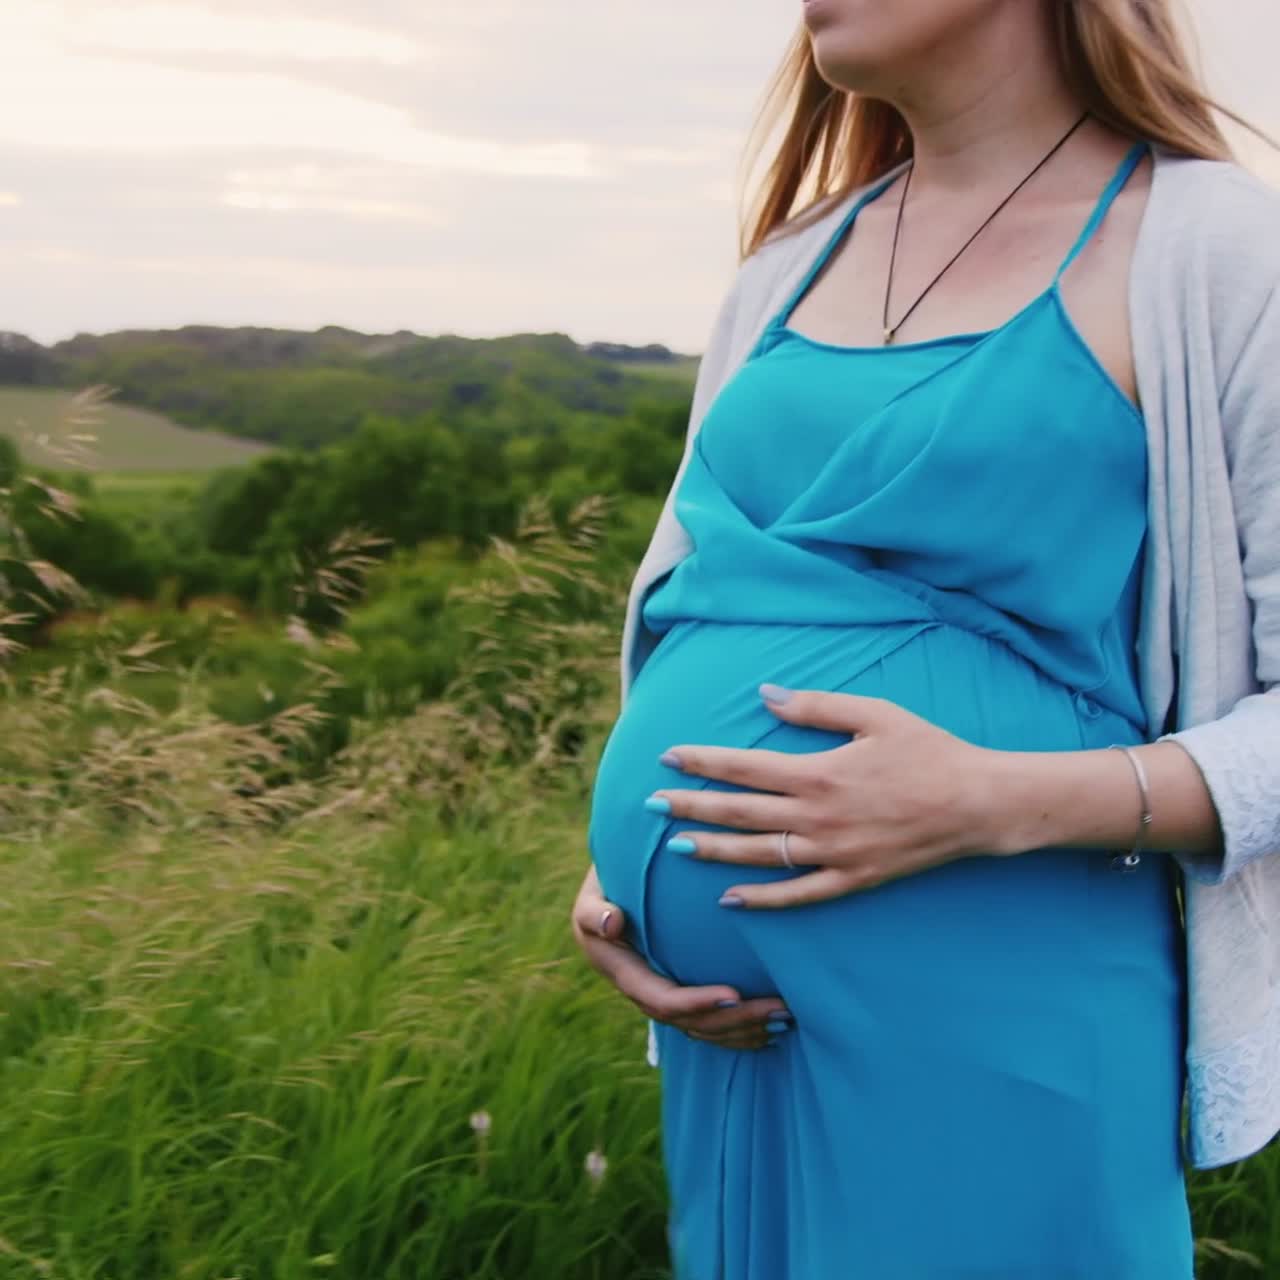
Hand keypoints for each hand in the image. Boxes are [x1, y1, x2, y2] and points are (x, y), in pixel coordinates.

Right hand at [570, 865, 791, 1049]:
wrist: (615, 885)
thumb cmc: (606, 883)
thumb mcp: (592, 894)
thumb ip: (595, 911)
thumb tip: (612, 923)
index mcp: (622, 972)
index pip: (662, 999)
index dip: (696, 1003)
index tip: (734, 993)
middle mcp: (643, 992)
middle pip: (691, 1022)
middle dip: (734, 1020)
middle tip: (777, 1009)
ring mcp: (662, 995)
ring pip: (704, 1029)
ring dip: (744, 1029)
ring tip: (784, 1018)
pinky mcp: (679, 991)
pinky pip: (709, 1023)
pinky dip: (740, 1030)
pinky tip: (771, 1026)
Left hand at [650, 684, 999, 908]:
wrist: (979, 804)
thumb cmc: (928, 751)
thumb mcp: (874, 713)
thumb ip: (815, 706)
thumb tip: (765, 693)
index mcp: (819, 772)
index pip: (743, 767)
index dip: (701, 761)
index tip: (667, 757)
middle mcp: (817, 816)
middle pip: (739, 813)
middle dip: (691, 806)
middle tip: (650, 804)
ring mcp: (833, 853)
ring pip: (758, 855)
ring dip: (713, 849)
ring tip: (677, 845)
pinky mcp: (853, 879)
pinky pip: (797, 895)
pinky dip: (761, 899)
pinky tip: (728, 897)